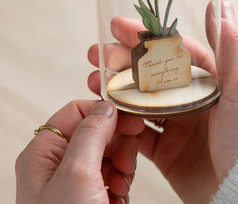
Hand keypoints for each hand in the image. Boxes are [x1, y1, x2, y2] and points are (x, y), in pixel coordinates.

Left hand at [15, 100, 144, 203]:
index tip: (129, 119)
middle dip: (117, 141)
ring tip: (122, 180)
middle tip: (128, 156)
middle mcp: (58, 162)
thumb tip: (106, 107)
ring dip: (122, 161)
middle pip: (96, 130)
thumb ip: (91, 133)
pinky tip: (119, 193)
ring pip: (108, 150)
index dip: (104, 112)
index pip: (77, 112)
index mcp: (44, 152)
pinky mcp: (91, 192)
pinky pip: (113, 170)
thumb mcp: (77, 174)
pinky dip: (122, 178)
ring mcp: (76, 179)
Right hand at [87, 0, 237, 203]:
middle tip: (97, 53)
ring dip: (116, 89)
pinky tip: (105, 112)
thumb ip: (230, 45)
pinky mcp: (167, 151)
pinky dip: (121, 123)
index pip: (173, 50)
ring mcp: (178, 125)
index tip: (118, 26)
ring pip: (140, 101)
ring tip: (93, 79)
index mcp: (210, 80)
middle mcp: (192, 99)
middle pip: (151, 74)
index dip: (146, 37)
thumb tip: (222, 4)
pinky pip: (138, 134)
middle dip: (123, 60)